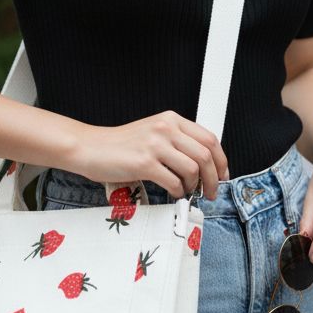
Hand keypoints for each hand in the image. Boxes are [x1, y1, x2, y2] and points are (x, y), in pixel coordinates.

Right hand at [74, 111, 228, 199]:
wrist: (90, 147)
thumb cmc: (119, 145)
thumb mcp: (153, 133)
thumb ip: (176, 142)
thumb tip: (203, 165)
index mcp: (170, 119)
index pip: (209, 138)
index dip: (221, 160)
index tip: (222, 174)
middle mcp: (165, 128)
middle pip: (205, 155)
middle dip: (213, 178)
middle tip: (210, 191)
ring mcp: (155, 145)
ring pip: (192, 169)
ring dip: (194, 186)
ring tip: (187, 191)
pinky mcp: (144, 163)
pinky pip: (173, 182)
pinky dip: (178, 191)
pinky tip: (172, 192)